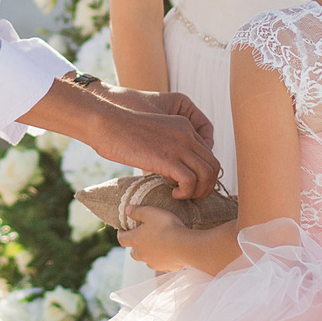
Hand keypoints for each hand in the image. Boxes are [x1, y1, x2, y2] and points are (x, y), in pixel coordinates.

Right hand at [78, 95, 221, 198]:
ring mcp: (179, 146)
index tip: (190, 184)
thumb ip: (166, 146)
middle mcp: (187, 134)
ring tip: (184, 197)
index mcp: (184, 126)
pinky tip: (173, 194)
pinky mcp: (168, 159)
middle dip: (207, 186)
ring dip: (199, 191)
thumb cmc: (121, 131)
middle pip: (214, 165)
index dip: (203, 173)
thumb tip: (168, 169)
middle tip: (192, 197)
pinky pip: (191, 181)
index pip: (208, 153)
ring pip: (208, 174)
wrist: (107, 123)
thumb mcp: (153, 133)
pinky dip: (186, 193)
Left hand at [117, 205, 189, 272]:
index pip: (121, 239)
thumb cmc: (166, 227)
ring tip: (156, 246)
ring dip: (148, 254)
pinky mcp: (165, 267)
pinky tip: (168, 255)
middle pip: (133, 252)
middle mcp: (142, 254)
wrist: (184, 246)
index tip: (122, 229)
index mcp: (135, 241)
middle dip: (135, 245)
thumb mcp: (150, 212)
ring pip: (146, 259)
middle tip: (141, 238)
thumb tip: (127, 210)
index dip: (120, 233)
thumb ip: (137, 211)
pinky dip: (162, 260)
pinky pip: (161, 264)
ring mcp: (153, 262)